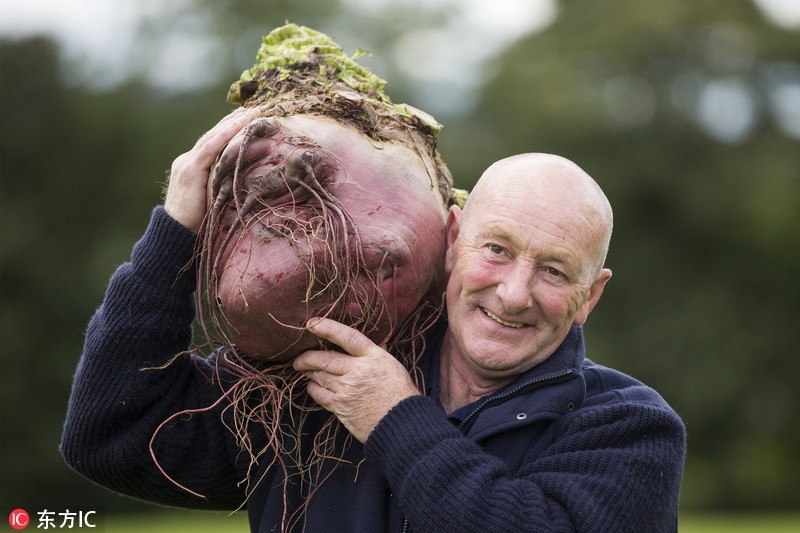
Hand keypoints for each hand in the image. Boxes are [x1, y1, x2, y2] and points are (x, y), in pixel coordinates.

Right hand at [164, 106, 258, 231]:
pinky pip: (210, 148)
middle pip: (212, 135)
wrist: (175, 234)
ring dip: (233, 123)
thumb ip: (224, 186)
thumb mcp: (214, 200)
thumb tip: (247, 182)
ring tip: (250, 112)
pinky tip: (239, 124)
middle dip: (232, 120)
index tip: (245, 117)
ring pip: (212, 137)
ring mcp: (186, 163)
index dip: (228, 129)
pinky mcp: (189, 170)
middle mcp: (187, 160)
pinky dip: (225, 134)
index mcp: (192, 167)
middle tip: (251, 108)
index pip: (212, 143)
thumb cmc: (198, 224)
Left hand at [293, 318, 420, 442]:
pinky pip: (319, 394)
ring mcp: (347, 390)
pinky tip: (313, 386)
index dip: (327, 328)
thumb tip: (369, 344)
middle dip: (307, 357)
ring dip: (309, 372)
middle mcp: (358, 371)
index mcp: (373, 357)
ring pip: (319, 376)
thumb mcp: (392, 365)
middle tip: (299, 358)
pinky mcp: (340, 407)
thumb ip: (376, 354)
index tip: (311, 324)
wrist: (402, 423)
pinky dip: (313, 388)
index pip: (347, 336)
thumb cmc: (400, 393)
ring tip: (304, 370)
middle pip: (325, 358)